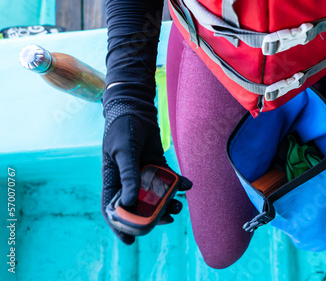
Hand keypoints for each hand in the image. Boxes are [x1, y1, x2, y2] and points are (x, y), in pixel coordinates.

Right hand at [101, 83, 191, 243]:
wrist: (136, 108)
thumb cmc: (123, 129)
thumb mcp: (124, 152)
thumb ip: (129, 176)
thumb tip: (130, 203)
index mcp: (113, 179)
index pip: (113, 208)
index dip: (120, 226)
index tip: (129, 241)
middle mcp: (128, 179)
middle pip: (139, 205)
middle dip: (152, 216)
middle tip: (167, 221)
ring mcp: (143, 172)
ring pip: (156, 194)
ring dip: (167, 201)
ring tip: (179, 206)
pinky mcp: (157, 163)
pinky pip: (167, 178)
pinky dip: (177, 182)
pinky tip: (187, 185)